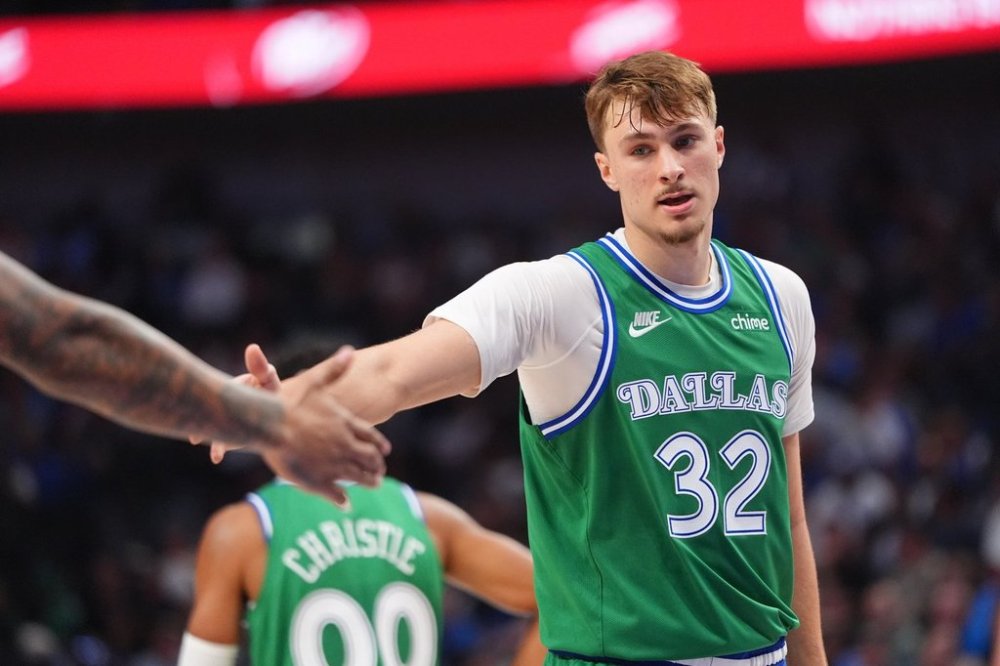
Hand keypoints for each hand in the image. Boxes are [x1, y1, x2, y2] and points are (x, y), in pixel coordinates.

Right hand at [246, 344, 390, 505]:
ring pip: (359, 477)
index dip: (379, 445)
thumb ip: (334, 369)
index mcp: (345, 424)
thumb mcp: (314, 381)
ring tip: (374, 484)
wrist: (269, 424)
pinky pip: (336, 494)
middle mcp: (345, 446)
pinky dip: (342, 499)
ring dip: (369, 481)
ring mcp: (333, 464)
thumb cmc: (289, 402)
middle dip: (377, 466)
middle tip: (380, 471)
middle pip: (370, 459)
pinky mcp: (318, 481)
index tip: (384, 451)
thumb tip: (349, 351)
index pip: (371, 437)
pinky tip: (346, 504)